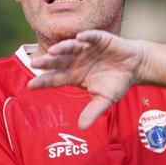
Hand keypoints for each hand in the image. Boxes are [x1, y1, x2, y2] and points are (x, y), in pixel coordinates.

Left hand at [28, 31, 146, 128]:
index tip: (30, 85)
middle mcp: (76, 61)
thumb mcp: (105, 100)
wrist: (135, 67)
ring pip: (71, 47)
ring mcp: (86, 49)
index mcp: (74, 75)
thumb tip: (82, 127)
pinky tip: (79, 38)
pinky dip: (86, 37)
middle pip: (58, 61)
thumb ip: (92, 111)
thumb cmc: (116, 83)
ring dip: (63, 48)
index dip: (43, 81)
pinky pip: (91, 37)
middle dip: (47, 62)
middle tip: (35, 64)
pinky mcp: (100, 39)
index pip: (55, 78)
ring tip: (54, 51)